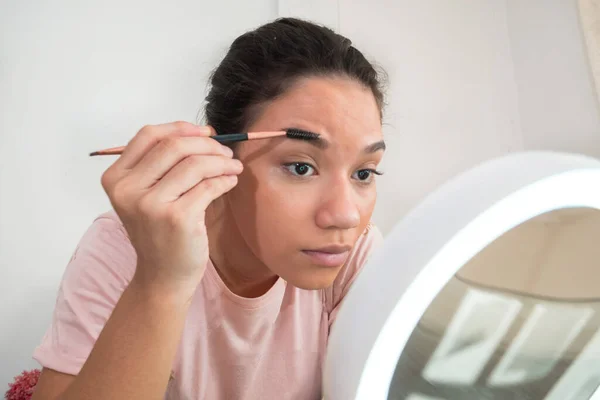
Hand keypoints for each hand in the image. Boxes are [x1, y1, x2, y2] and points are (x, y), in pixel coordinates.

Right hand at [100, 121, 242, 296]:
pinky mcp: (177, 218)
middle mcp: (128, 189)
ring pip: (195, 164)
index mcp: (116, 178)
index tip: (206, 132)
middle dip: (207, 144)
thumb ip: (163, 164)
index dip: (181, 128)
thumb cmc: (160, 232)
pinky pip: (209, 185)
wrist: (163, 276)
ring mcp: (151, 205)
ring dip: (221, 162)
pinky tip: (230, 182)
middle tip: (226, 153)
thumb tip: (203, 132)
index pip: (149, 135)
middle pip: (174, 146)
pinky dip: (225, 179)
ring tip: (233, 167)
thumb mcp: (147, 195)